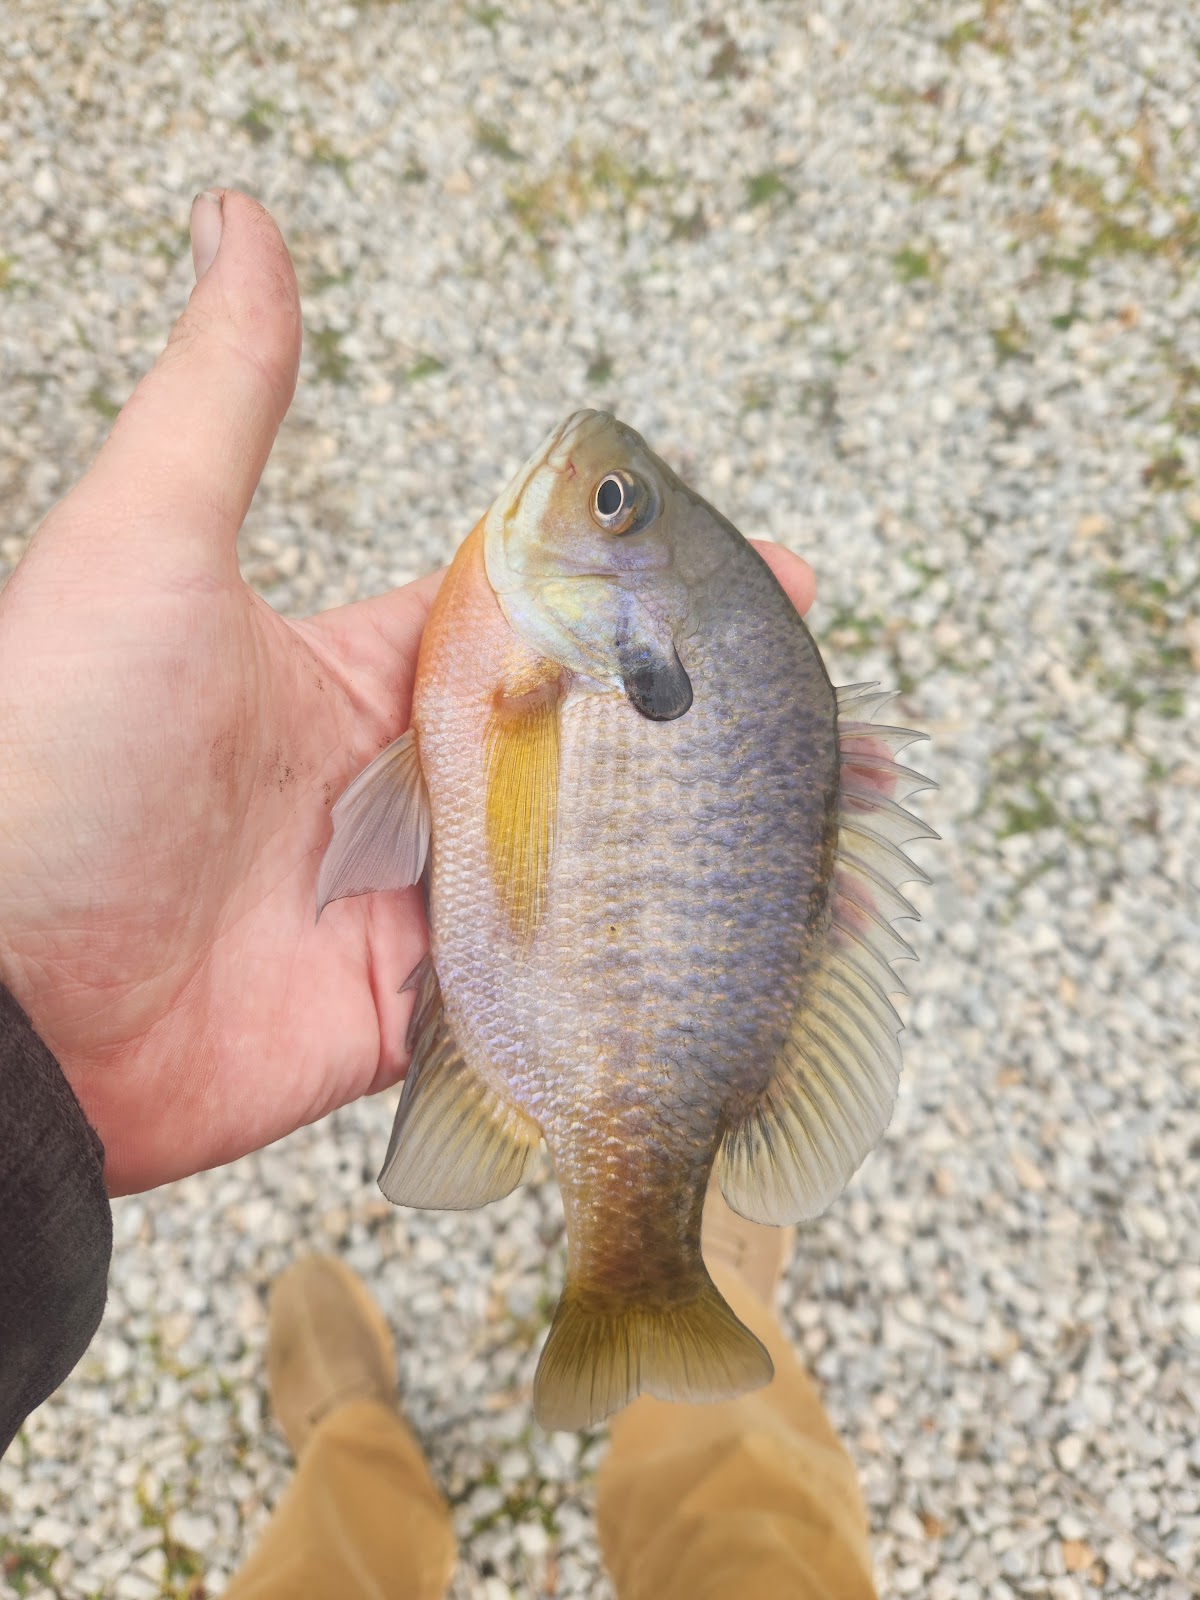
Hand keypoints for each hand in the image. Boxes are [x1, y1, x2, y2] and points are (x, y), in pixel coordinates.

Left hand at [0, 190, 816, 1195]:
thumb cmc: (47, 756)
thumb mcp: (145, 552)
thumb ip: (226, 401)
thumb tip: (239, 223)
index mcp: (367, 674)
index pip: (545, 623)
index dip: (658, 602)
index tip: (773, 578)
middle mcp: (406, 789)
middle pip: (596, 758)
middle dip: (722, 743)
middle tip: (841, 735)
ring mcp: (416, 910)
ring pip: (597, 883)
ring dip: (716, 869)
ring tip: (836, 850)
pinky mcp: (412, 1021)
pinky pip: (549, 1001)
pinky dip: (650, 987)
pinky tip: (753, 968)